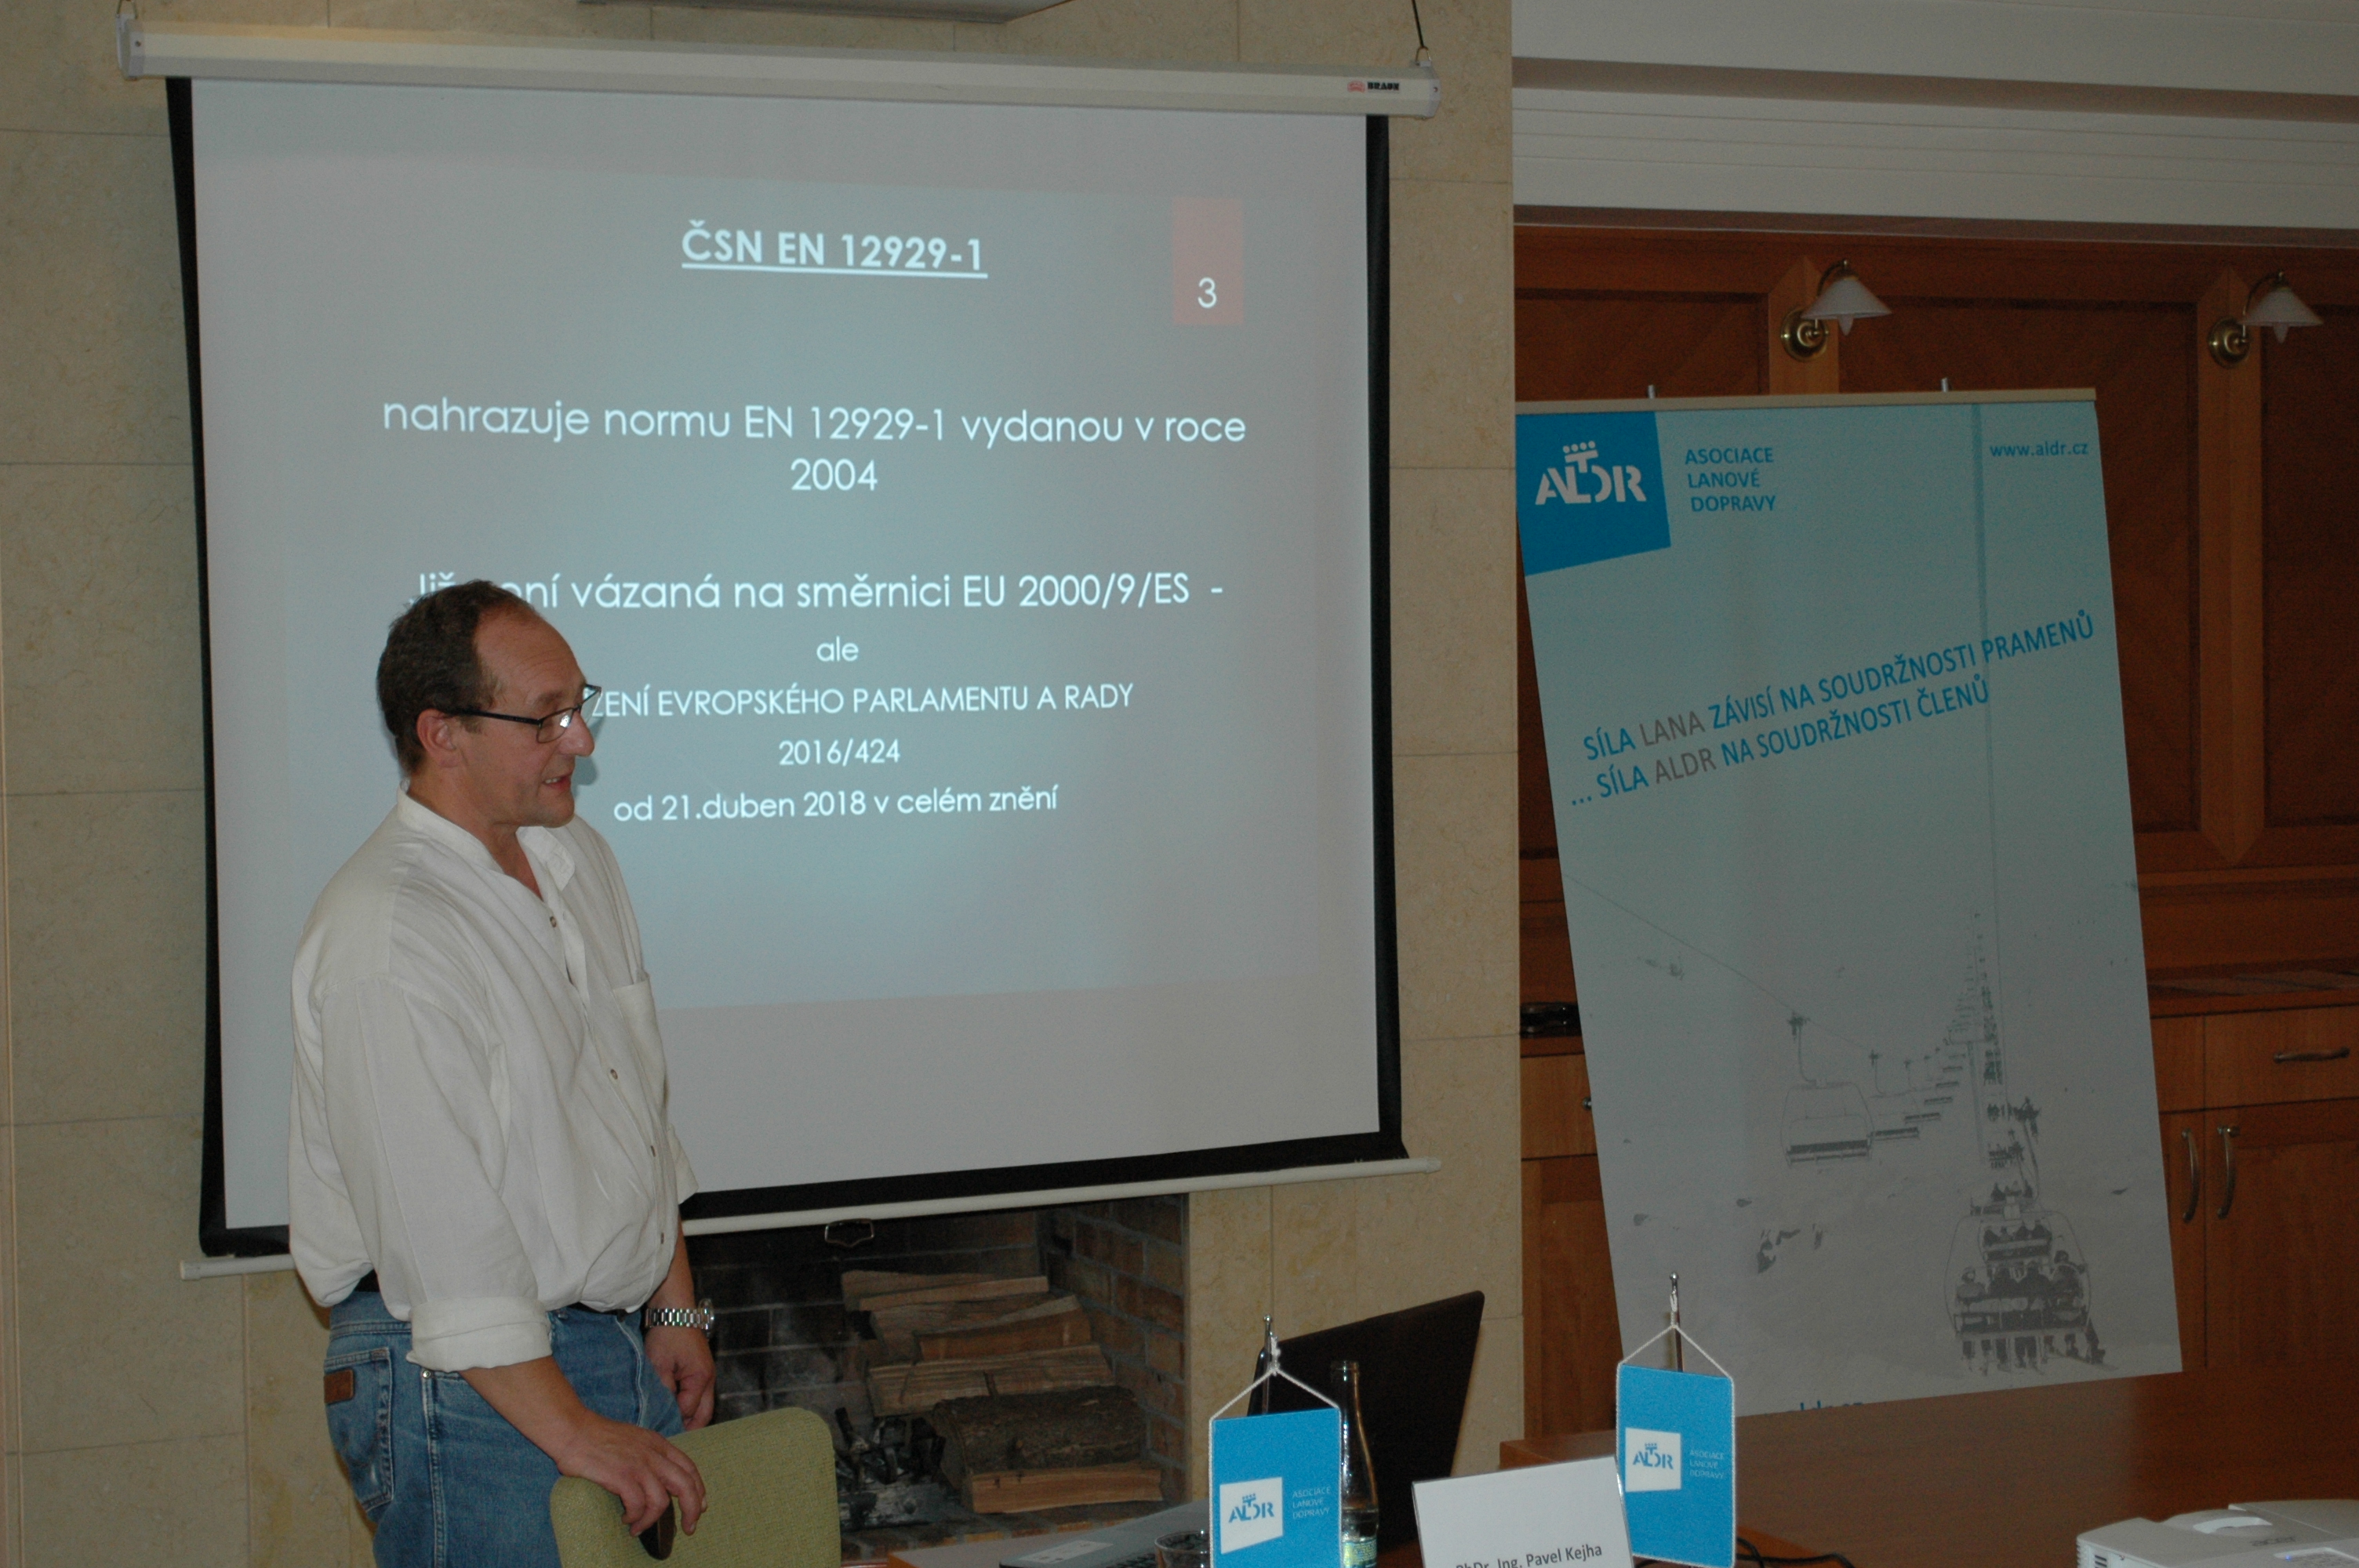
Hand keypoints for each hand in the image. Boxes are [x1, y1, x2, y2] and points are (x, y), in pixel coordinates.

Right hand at [551, 1409, 707, 1535]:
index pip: (689, 1468)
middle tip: (688, 1528)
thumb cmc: (598, 1437)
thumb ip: (649, 1455)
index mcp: (658, 1444)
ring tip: (638, 1527)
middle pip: (685, 1486)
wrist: (573, 1430)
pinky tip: (625, 1519)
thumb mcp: (634, 1440)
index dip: (698, 1489)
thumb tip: (658, 1481)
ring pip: (661, 1501)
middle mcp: (653, 1454)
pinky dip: (634, 1517)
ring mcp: (638, 1465)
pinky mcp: (622, 1476)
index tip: (700, 1507)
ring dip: (651, 1520)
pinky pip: (638, 1505)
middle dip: (691, 1510)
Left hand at [646, 1324, 715, 1429]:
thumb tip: (661, 1413)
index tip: (657, 1431)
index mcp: (701, 1378)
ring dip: (689, 1416)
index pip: (689, 1411)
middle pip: (704, 1414)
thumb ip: (663, 1391)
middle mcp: (709, 1378)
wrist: (675, 1310)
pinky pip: (699, 1395)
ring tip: (670, 1425)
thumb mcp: (659, 1365)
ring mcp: (707, 1374)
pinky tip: (673, 1407)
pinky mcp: (701, 1370)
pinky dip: (689, 1404)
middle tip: (670, 1436)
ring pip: (703, 1406)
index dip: (674, 1422)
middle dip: (689, 1427)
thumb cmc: (667, 1335)